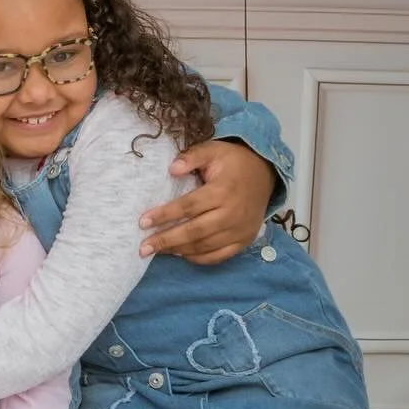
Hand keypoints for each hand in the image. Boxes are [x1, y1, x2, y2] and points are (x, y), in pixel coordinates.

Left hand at [139, 139, 275, 264]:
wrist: (265, 174)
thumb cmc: (234, 162)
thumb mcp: (214, 150)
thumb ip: (192, 157)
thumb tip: (171, 169)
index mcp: (223, 191)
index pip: (189, 206)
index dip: (165, 215)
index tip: (143, 222)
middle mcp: (232, 213)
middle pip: (195, 231)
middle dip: (167, 240)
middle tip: (143, 247)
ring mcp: (239, 230)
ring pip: (205, 246)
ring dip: (178, 250)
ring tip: (156, 251)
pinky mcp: (244, 240)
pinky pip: (219, 256)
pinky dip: (198, 258)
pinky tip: (180, 254)